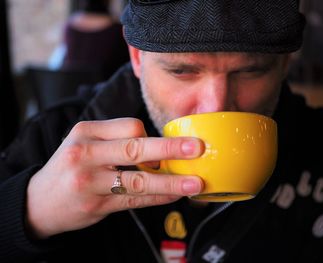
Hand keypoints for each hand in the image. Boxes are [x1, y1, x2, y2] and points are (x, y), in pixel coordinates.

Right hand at [26, 118, 203, 238]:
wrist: (39, 201)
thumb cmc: (70, 167)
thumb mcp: (85, 143)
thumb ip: (117, 141)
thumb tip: (161, 146)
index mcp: (86, 132)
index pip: (130, 126)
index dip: (154, 135)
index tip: (169, 145)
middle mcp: (86, 154)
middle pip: (135, 147)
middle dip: (170, 148)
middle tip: (197, 148)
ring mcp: (90, 181)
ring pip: (139, 180)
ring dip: (170, 182)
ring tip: (194, 183)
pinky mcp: (96, 205)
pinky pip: (134, 200)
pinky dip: (157, 198)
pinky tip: (174, 196)